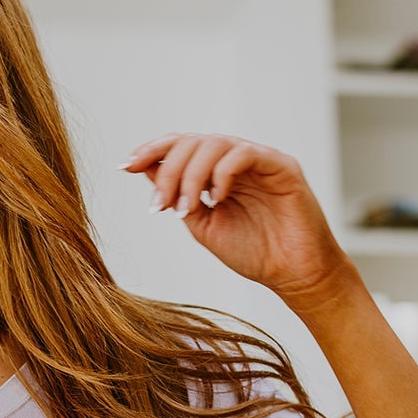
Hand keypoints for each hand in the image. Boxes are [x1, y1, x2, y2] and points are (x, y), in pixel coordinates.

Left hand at [120, 133, 352, 303]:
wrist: (292, 275)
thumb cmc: (253, 252)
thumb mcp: (202, 224)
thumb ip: (177, 197)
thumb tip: (143, 168)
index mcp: (218, 171)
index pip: (181, 146)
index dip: (152, 150)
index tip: (125, 166)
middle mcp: (237, 160)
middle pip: (192, 142)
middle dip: (168, 170)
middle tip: (159, 204)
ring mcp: (260, 161)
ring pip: (215, 143)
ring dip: (190, 175)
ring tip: (185, 207)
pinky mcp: (281, 167)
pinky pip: (244, 153)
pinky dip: (222, 173)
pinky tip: (216, 198)